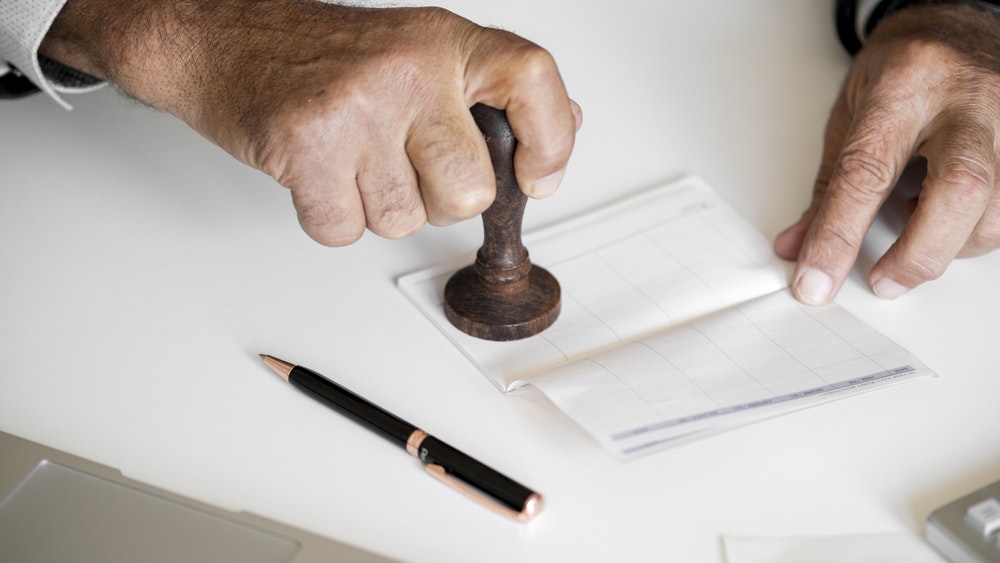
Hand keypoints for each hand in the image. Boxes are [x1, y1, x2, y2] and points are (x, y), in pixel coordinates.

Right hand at [40, 0, 581, 245]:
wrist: (221, 38)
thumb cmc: (320, 54)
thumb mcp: (419, 50)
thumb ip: (489, 91)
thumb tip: (564, 127)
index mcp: (445, 42)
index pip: (533, 80)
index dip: (552, 140)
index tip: (538, 177)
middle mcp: (409, 68)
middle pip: (470, 190)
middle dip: (439, 202)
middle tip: (403, 167)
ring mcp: (358, 106)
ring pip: (404, 220)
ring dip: (376, 208)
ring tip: (349, 159)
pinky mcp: (308, 145)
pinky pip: (346, 230)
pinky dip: (330, 218)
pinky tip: (317, 173)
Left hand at [774, 3, 999, 303]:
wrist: (958, 24)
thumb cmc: (904, 66)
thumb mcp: (850, 112)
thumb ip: (828, 184)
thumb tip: (798, 247)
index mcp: (906, 84)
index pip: (867, 171)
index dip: (838, 235)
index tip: (816, 280)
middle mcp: (969, 98)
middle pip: (958, 190)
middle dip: (918, 254)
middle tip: (882, 281)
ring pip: (995, 211)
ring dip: (949, 245)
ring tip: (917, 232)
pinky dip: (976, 232)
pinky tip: (950, 217)